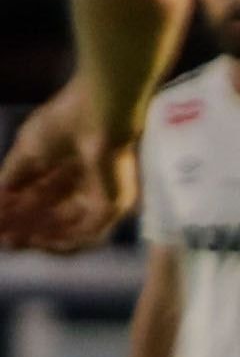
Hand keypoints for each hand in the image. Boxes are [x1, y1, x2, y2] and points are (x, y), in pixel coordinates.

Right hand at [0, 79, 138, 252]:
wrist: (94, 114)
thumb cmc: (62, 124)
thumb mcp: (26, 154)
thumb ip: (12, 179)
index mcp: (65, 171)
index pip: (40, 201)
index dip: (17, 214)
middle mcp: (83, 188)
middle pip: (53, 219)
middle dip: (26, 230)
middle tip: (4, 241)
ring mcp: (100, 199)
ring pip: (68, 230)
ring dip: (40, 238)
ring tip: (14, 242)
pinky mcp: (112, 205)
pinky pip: (86, 233)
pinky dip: (61, 239)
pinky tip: (37, 240)